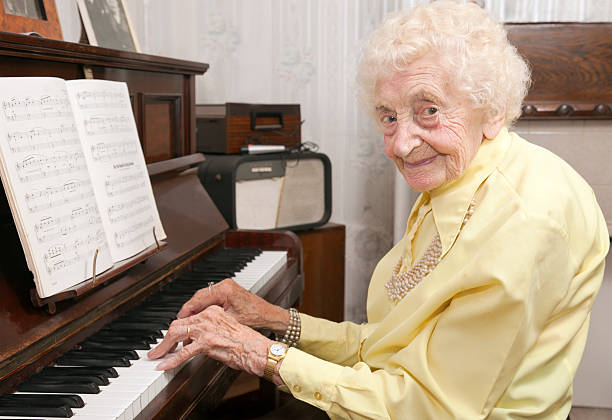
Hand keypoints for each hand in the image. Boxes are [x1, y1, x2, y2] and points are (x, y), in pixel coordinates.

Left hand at [148, 305, 271, 376]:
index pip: (188, 318)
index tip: (170, 338)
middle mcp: (208, 316)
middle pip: (178, 324)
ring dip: (163, 347)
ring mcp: (206, 329)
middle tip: (158, 348)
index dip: (176, 329)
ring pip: (176, 334)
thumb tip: (194, 341)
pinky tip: (164, 365)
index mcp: (213, 311)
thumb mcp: (225, 329)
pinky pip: (182, 353)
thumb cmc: (246, 343)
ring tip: (157, 355)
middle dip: (165, 338)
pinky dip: (171, 360)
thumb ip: (209, 331)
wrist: (257, 349)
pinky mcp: (206, 343)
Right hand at [177, 278, 288, 333]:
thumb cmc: (255, 317)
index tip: (179, 319)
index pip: (199, 298)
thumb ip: (212, 321)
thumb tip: (196, 327)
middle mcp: (225, 285)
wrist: (268, 314)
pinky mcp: (228, 291)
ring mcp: (226, 286)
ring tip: (188, 321)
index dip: (187, 310)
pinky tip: (200, 316)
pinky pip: (211, 297)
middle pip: (199, 296)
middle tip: (180, 321)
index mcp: (225, 290)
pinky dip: (204, 306)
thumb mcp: (230, 321)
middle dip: (189, 309)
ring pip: (204, 297)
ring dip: (196, 308)